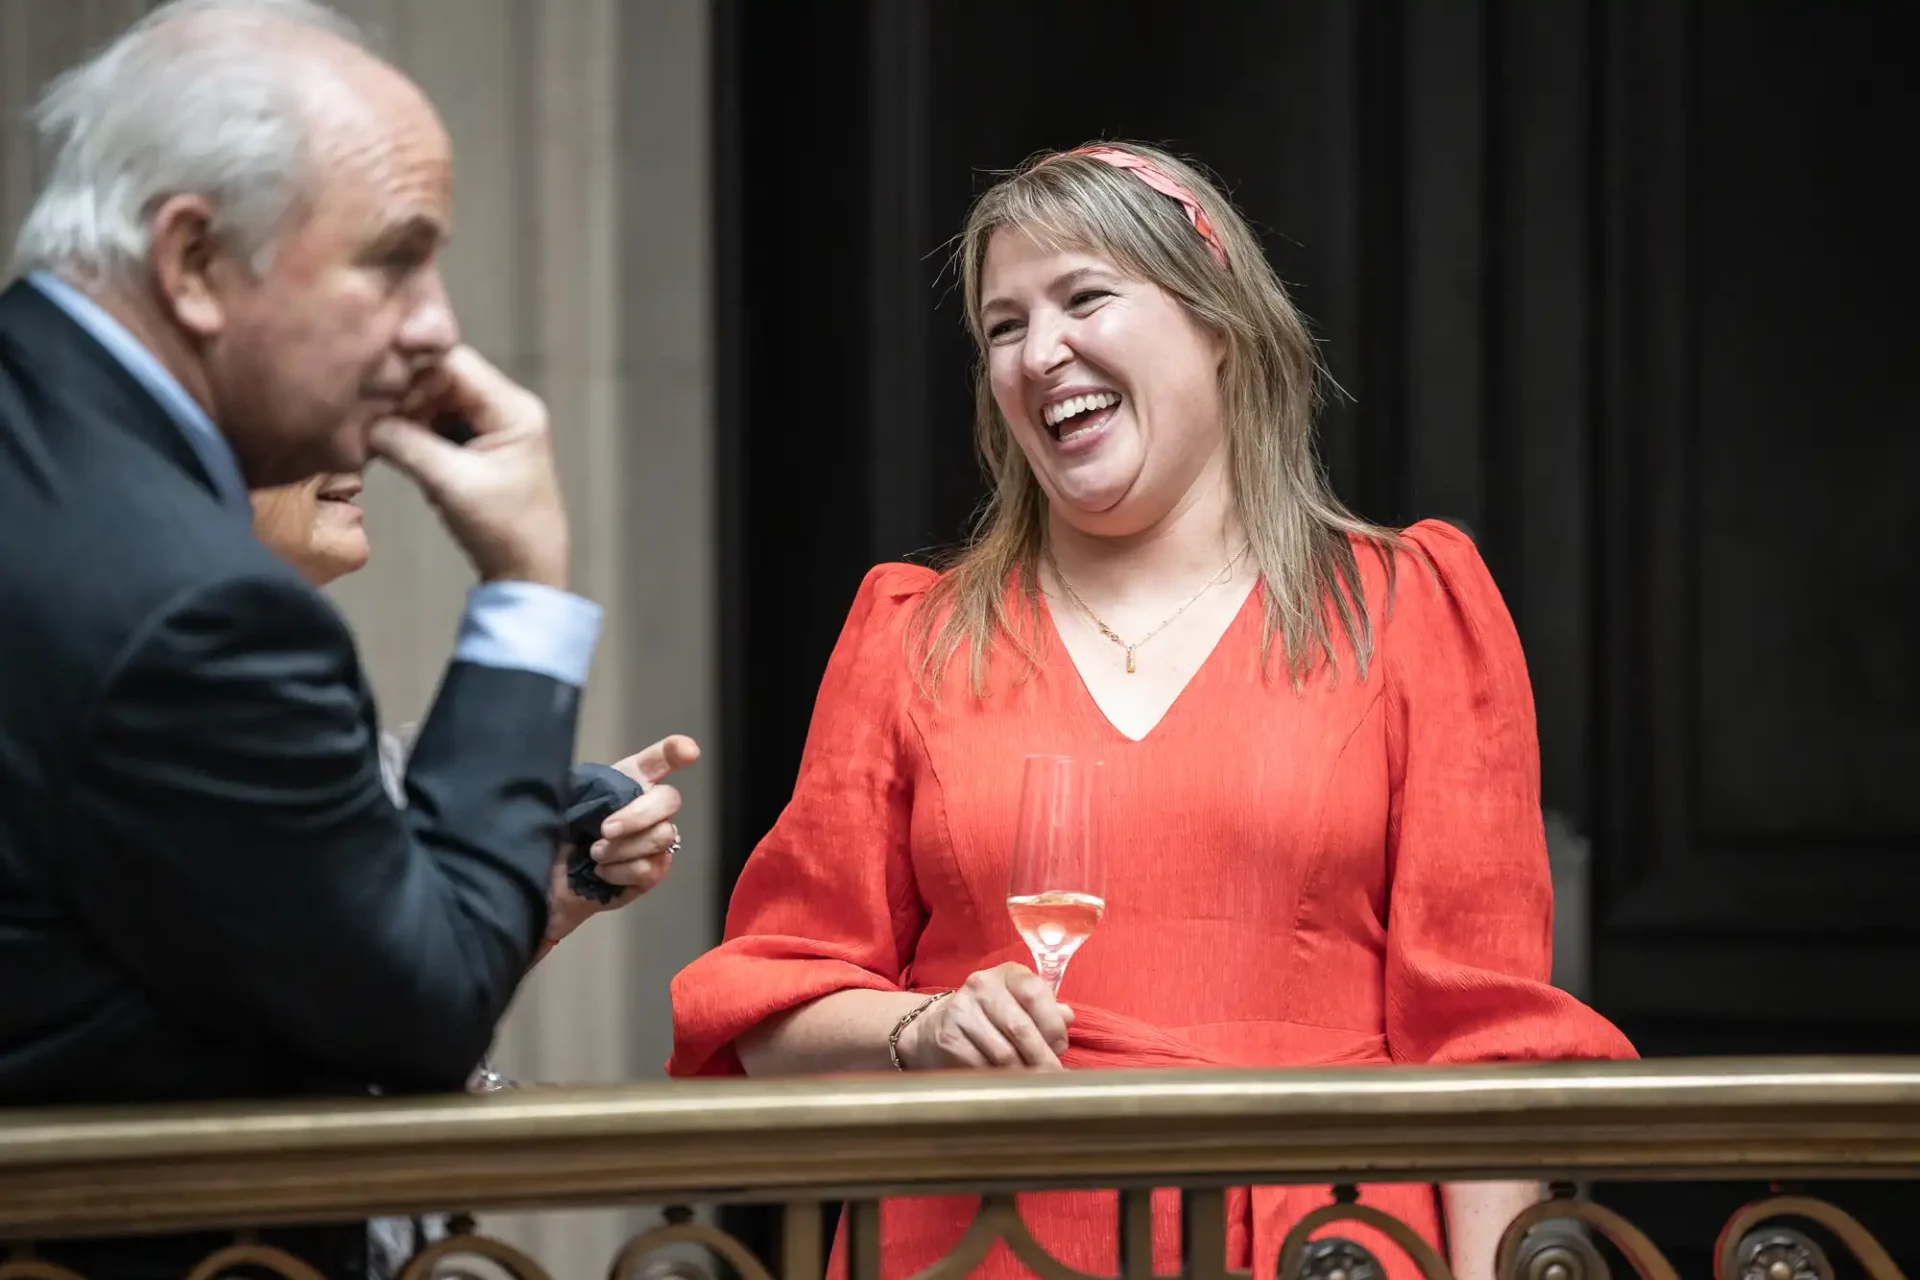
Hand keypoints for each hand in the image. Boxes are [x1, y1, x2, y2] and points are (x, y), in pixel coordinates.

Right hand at [368, 346, 570, 588]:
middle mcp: (507, 407)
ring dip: (408, 417)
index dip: (412, 373)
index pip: (454, 362)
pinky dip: (417, 434)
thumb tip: (363, 421)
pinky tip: (398, 450)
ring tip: (380, 437)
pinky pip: (441, 423)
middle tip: (370, 417)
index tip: (375, 394)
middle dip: (406, 397)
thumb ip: (407, 444)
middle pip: (444, 378)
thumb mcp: (451, 483)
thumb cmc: (502, 528)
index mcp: (513, 408)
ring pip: (438, 401)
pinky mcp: (481, 444)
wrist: (528, 570)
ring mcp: (495, 425)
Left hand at [545, 734, 700, 943]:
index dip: (677, 751)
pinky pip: (649, 868)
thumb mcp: (560, 801)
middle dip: (637, 815)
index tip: (689, 751)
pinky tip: (601, 872)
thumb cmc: (554, 834)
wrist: (547, 880)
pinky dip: (620, 872)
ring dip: (621, 849)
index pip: (661, 758)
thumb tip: (605, 785)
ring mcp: (655, 840)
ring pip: (661, 836)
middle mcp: (649, 807)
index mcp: (627, 781)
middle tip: (604, 830)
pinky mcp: (653, 872)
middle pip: (670, 799)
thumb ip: (584, 787)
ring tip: (594, 854)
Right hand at [896, 962, 1073, 1070]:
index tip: (1060, 1047)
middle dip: (1042, 1058)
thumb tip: (1067, 1018)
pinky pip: (982, 1067)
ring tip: (1034, 1085)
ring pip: (1004, 1053)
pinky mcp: (948, 1038)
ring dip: (1023, 1074)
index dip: (1053, 1025)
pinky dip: (1000, 1081)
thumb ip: (1046, 1010)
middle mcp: (982, 986)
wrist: (936, 1027)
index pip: (1035, 993)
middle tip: (1053, 1077)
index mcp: (1007, 974)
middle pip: (1020, 1028)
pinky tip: (1007, 1084)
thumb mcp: (1019, 1005)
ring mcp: (961, 1011)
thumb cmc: (991, 1017)